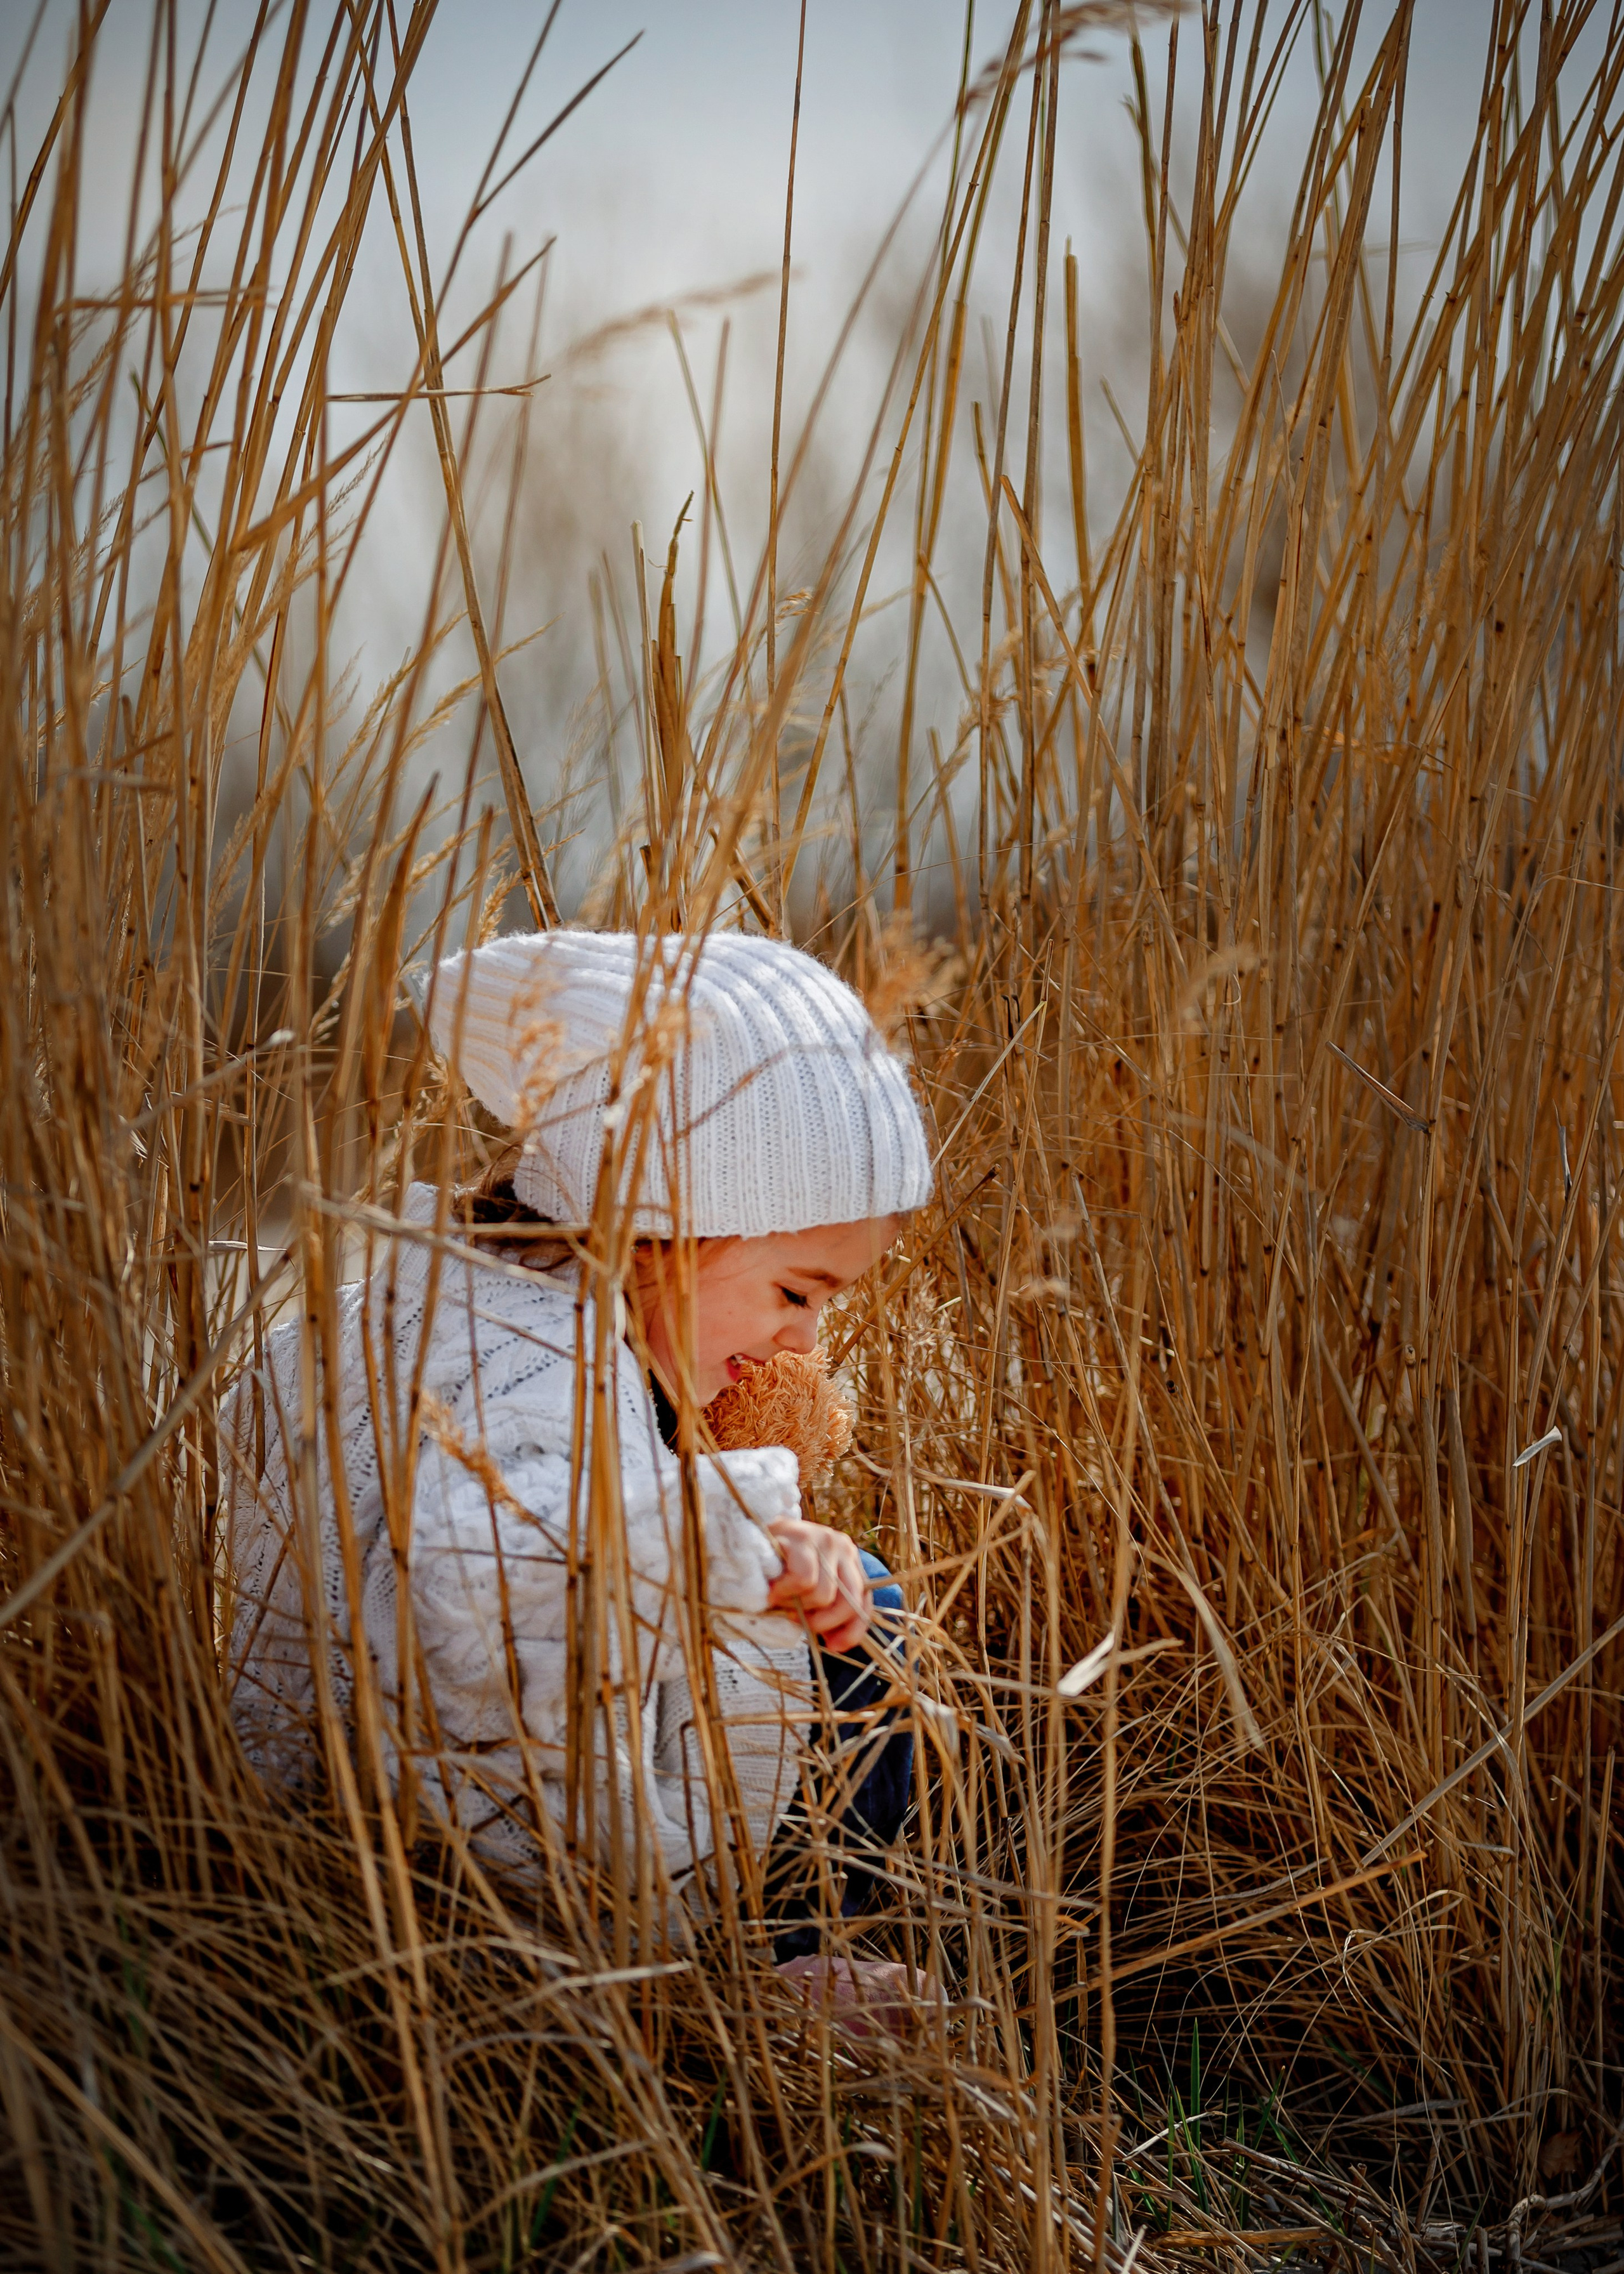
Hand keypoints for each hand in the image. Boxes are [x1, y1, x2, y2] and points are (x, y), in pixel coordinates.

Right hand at [763, 1517, 871, 1654]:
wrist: (745, 1536)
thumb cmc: (778, 1569)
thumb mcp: (807, 1592)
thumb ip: (824, 1610)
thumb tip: (835, 1641)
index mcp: (849, 1561)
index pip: (864, 1600)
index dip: (852, 1629)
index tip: (833, 1646)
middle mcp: (843, 1547)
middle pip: (849, 1602)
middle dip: (823, 1622)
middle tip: (797, 1621)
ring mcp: (824, 1540)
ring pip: (824, 1594)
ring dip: (798, 1606)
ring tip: (780, 1599)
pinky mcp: (802, 1537)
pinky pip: (803, 1580)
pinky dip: (786, 1592)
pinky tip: (773, 1590)